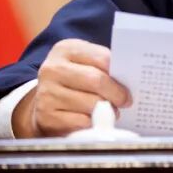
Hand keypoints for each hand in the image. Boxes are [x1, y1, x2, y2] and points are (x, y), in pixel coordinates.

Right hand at [12, 39, 131, 137]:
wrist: (42, 102)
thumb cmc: (73, 80)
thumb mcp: (83, 63)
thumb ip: (102, 65)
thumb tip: (130, 77)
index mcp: (65, 49)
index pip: (102, 58)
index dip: (120, 72)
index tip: (130, 83)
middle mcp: (52, 68)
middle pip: (96, 80)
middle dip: (116, 93)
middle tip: (125, 101)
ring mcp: (47, 93)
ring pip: (91, 103)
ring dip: (107, 110)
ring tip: (110, 110)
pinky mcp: (46, 116)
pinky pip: (82, 121)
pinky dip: (93, 123)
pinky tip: (94, 120)